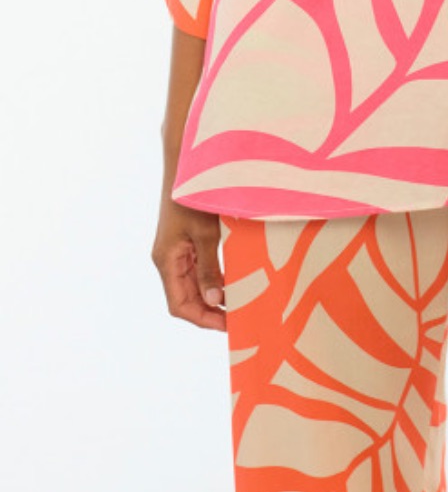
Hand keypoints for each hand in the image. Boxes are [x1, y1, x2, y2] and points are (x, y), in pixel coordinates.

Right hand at [151, 194, 225, 331]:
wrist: (185, 165)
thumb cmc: (193, 196)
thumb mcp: (205, 234)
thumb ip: (208, 268)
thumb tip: (213, 301)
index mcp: (166, 261)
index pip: (180, 305)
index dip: (202, 319)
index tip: (227, 325)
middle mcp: (168, 259)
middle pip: (185, 298)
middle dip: (209, 311)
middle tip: (237, 317)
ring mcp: (175, 250)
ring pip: (191, 285)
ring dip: (211, 296)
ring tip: (237, 304)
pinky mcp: (184, 241)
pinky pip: (196, 268)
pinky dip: (212, 279)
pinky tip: (230, 281)